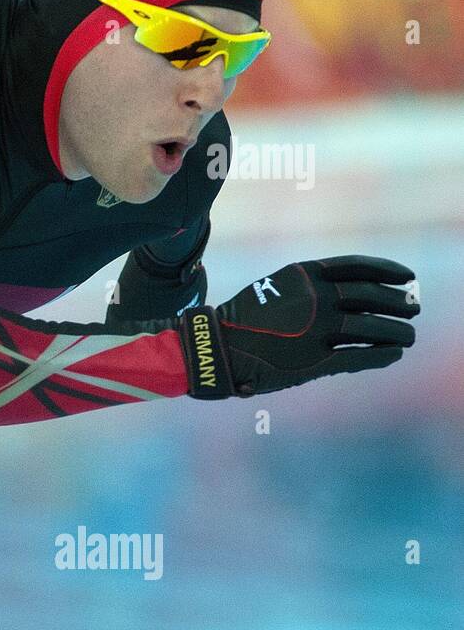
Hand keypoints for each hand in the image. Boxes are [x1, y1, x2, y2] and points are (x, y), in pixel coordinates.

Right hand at [177, 255, 418, 398]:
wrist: (216, 348)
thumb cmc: (244, 319)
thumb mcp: (275, 288)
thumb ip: (309, 289)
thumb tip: (350, 293)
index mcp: (304, 276)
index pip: (359, 267)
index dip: (389, 271)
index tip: (408, 277)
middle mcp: (315, 299)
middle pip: (371, 297)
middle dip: (398, 302)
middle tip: (413, 308)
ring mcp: (316, 331)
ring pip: (372, 328)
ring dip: (397, 332)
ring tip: (408, 336)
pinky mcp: (314, 361)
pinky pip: (359, 357)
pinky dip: (381, 355)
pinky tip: (393, 354)